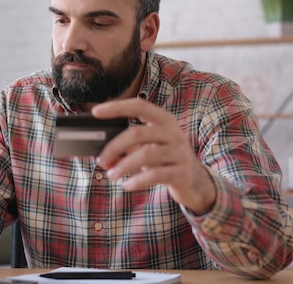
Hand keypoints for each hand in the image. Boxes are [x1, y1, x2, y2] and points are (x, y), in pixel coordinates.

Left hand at [93, 98, 216, 214]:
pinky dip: (137, 181)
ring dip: (123, 166)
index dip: (117, 107)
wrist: (195, 181)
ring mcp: (180, 152)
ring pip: (145, 155)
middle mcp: (174, 133)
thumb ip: (131, 145)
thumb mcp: (150, 147)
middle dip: (114, 147)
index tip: (96, 112)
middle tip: (101, 160)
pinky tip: (127, 185)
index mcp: (164, 120)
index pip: (139, 106)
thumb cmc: (165, 160)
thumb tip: (103, 152)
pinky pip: (155, 175)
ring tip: (111, 175)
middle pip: (137, 133)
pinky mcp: (182, 172)